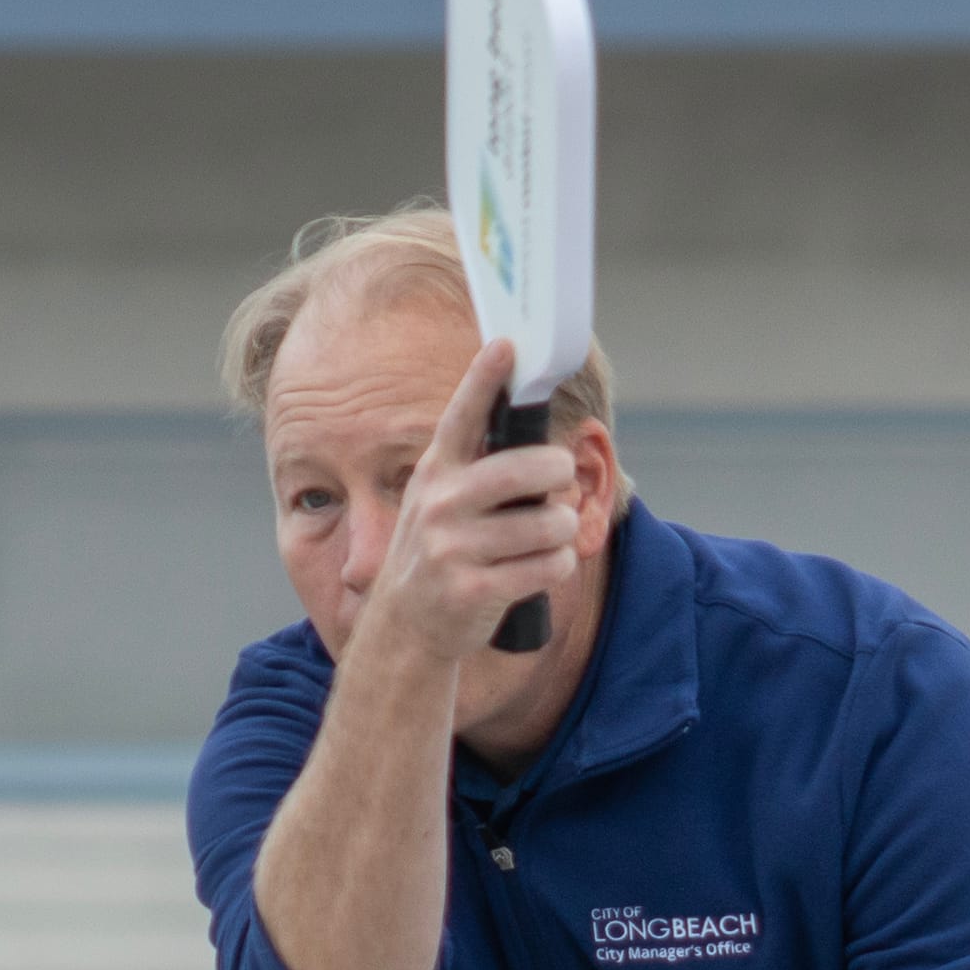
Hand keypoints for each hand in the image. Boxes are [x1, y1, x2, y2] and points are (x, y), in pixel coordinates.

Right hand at [364, 339, 579, 663]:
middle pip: (528, 469)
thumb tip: (541, 439)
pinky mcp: (473, 589)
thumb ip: (480, 466)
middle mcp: (440, 503)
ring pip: (551, 522)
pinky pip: (551, 565)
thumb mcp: (442, 499)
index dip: (485, 378)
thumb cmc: (443, 549)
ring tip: (546, 536)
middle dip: (559, 472)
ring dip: (563, 530)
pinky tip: (538, 567)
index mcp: (436, 471)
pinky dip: (558, 565)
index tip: (507, 344)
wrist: (406, 625)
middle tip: (561, 481)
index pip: (462, 415)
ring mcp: (453, 548)